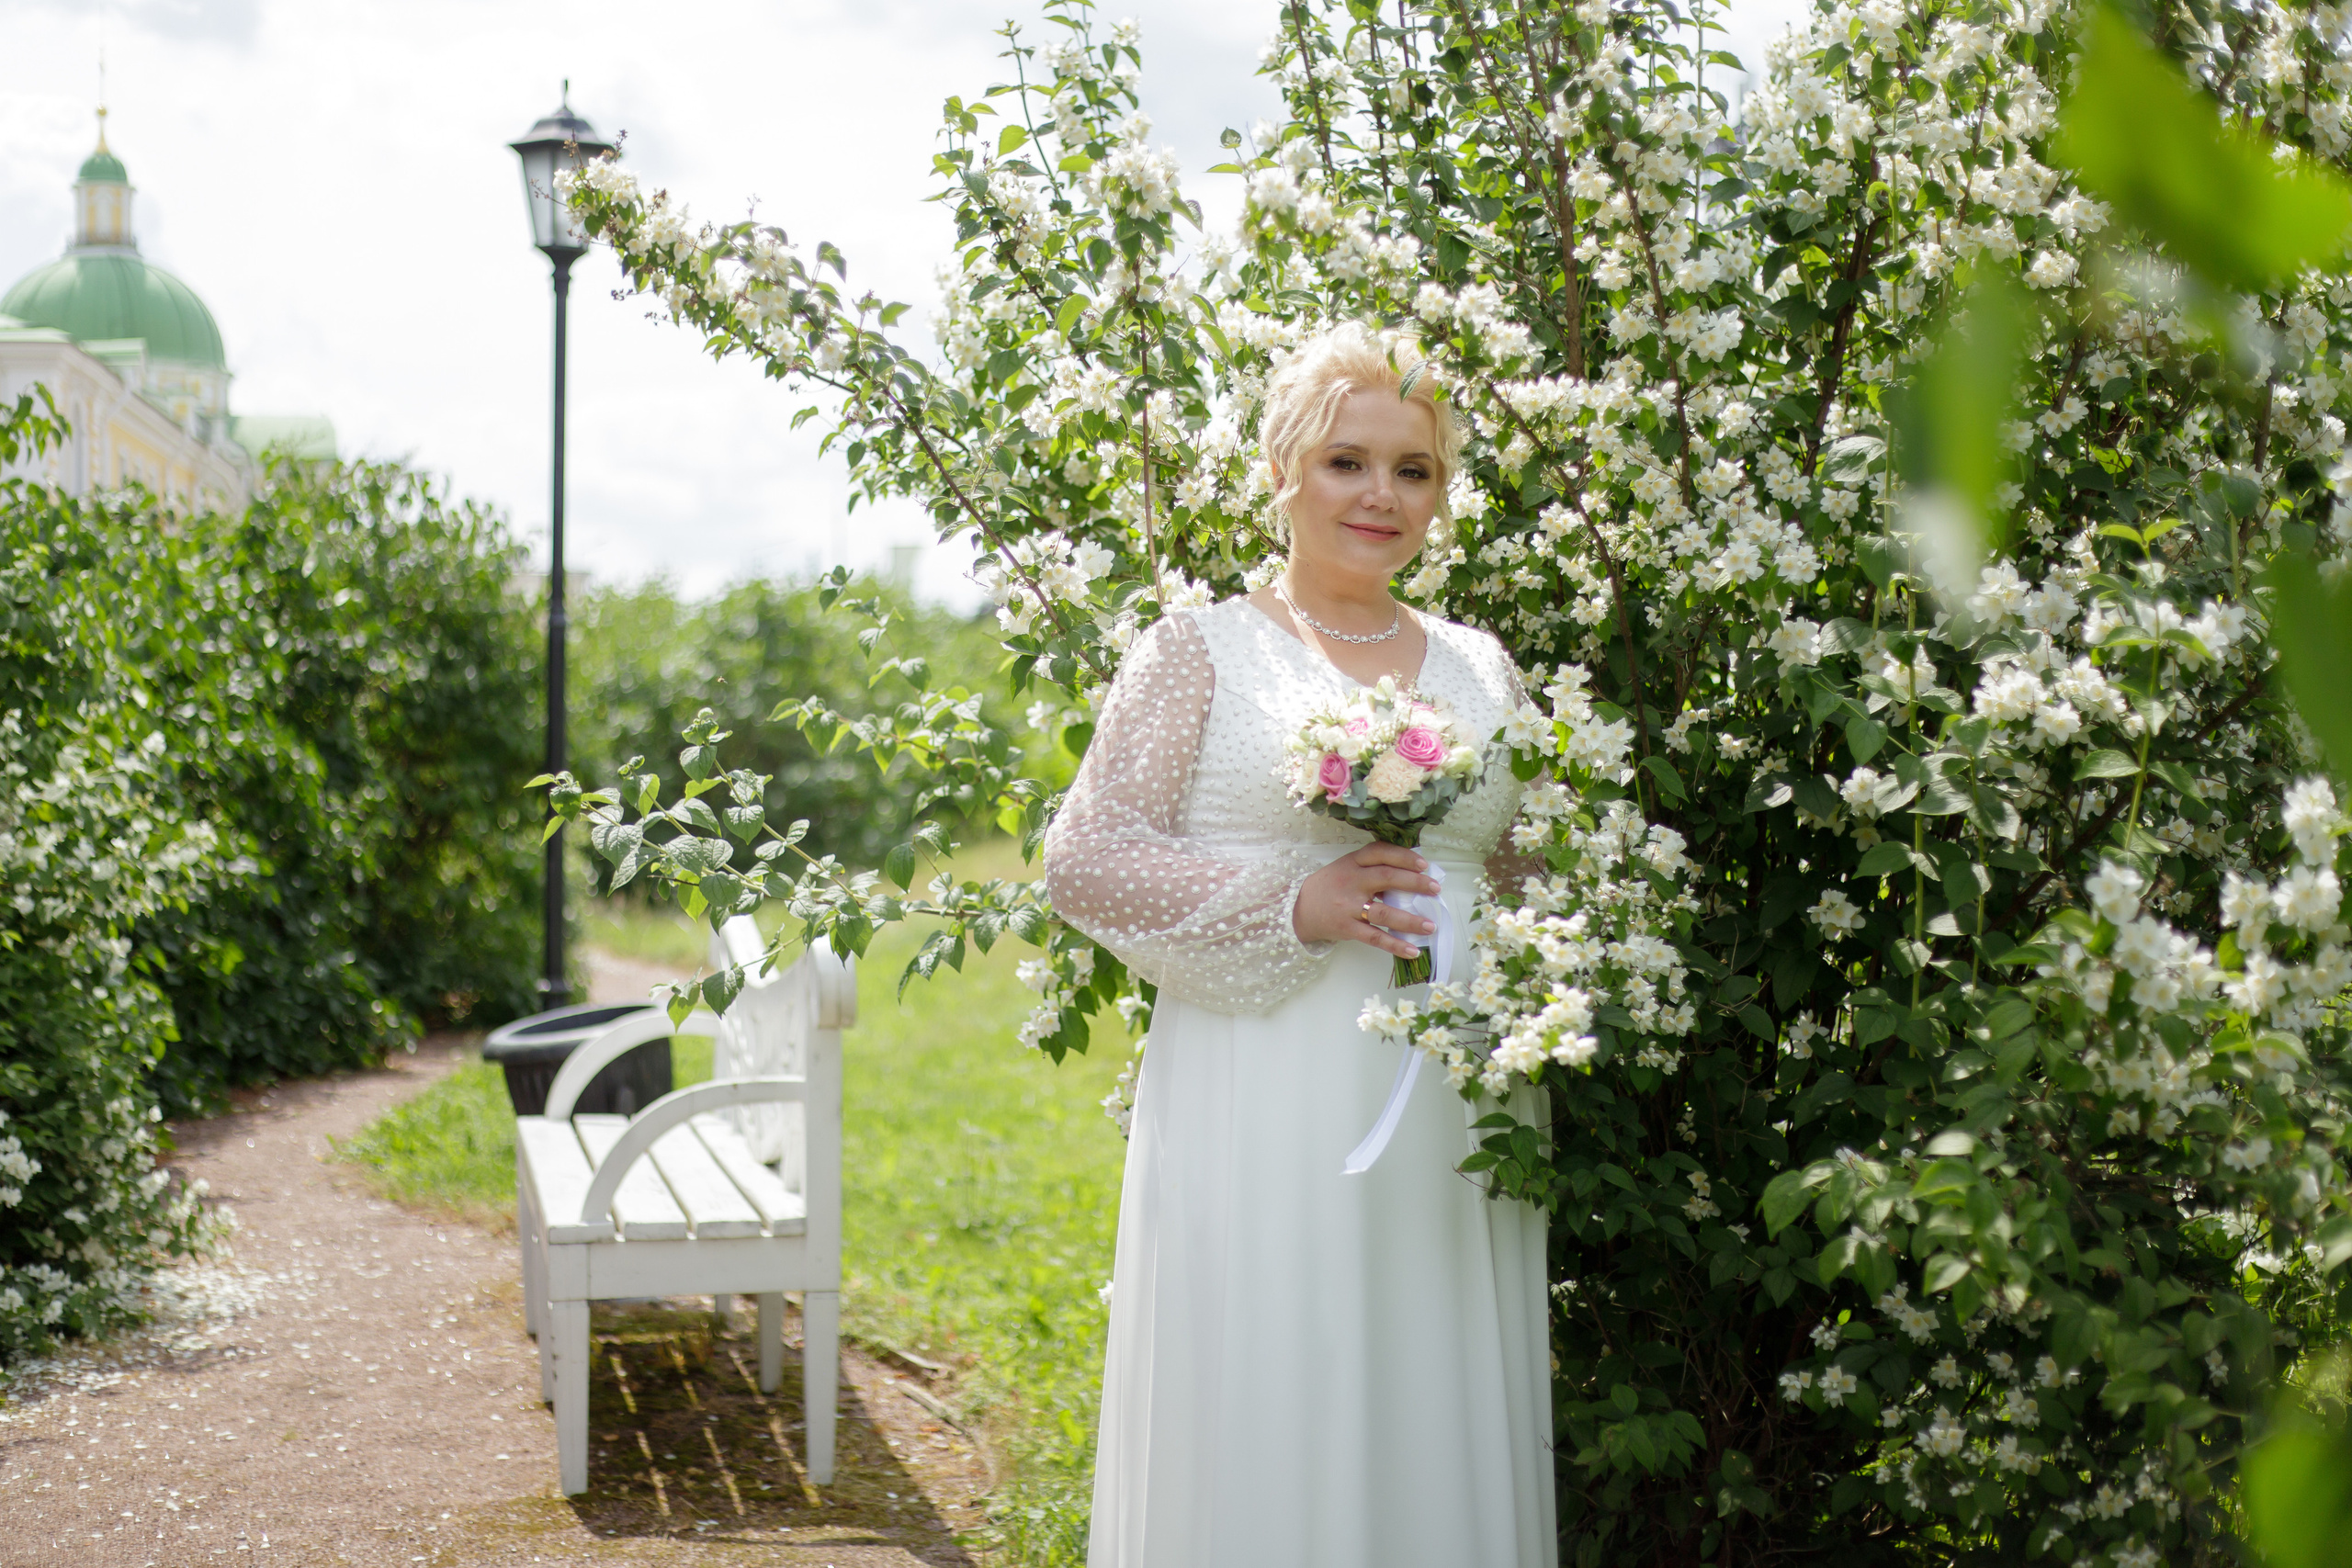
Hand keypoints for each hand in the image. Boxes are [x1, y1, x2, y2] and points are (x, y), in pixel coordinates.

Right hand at [1293, 844, 1439, 959]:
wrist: (1300, 909)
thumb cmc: (1332, 886)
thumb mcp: (1347, 868)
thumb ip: (1373, 868)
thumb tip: (1413, 875)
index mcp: (1353, 862)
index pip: (1380, 852)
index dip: (1404, 857)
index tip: (1424, 864)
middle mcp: (1351, 881)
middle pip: (1387, 878)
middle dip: (1415, 883)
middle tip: (1435, 890)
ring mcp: (1349, 907)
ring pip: (1384, 913)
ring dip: (1410, 921)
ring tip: (1430, 926)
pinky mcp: (1347, 928)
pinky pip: (1375, 938)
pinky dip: (1395, 945)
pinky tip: (1412, 950)